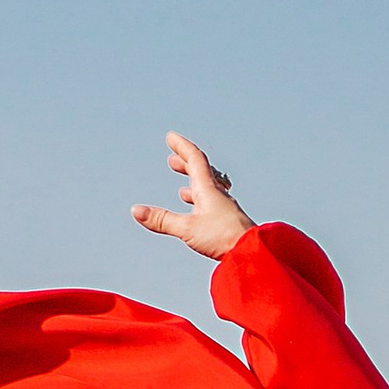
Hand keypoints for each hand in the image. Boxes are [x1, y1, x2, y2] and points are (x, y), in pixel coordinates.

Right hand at [132, 133, 254, 263]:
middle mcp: (218, 195)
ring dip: (194, 185)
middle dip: (186, 164)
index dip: (182, 147)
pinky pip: (213, 204)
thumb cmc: (223, 237)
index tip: (171, 137)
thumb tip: (136, 210)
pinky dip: (201, 202)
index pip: (195, 159)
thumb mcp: (187, 228)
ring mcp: (225, 207)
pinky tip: (198, 213)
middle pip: (202, 172)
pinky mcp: (229, 221)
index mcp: (208, 189)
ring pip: (208, 189)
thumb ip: (162, 220)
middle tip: (172, 161)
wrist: (252, 251)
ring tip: (183, 189)